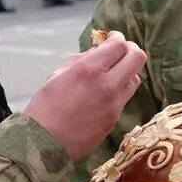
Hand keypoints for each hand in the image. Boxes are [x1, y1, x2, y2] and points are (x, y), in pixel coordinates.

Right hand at [25, 32, 147, 160]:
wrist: (43, 143)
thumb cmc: (44, 107)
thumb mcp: (57, 75)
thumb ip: (81, 60)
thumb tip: (97, 51)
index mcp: (89, 70)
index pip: (119, 44)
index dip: (117, 38)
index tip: (111, 38)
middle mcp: (107, 85)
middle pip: (137, 58)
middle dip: (130, 49)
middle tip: (119, 50)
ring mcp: (114, 104)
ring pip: (135, 79)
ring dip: (127, 71)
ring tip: (112, 73)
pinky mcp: (115, 119)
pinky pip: (125, 98)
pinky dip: (119, 90)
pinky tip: (104, 92)